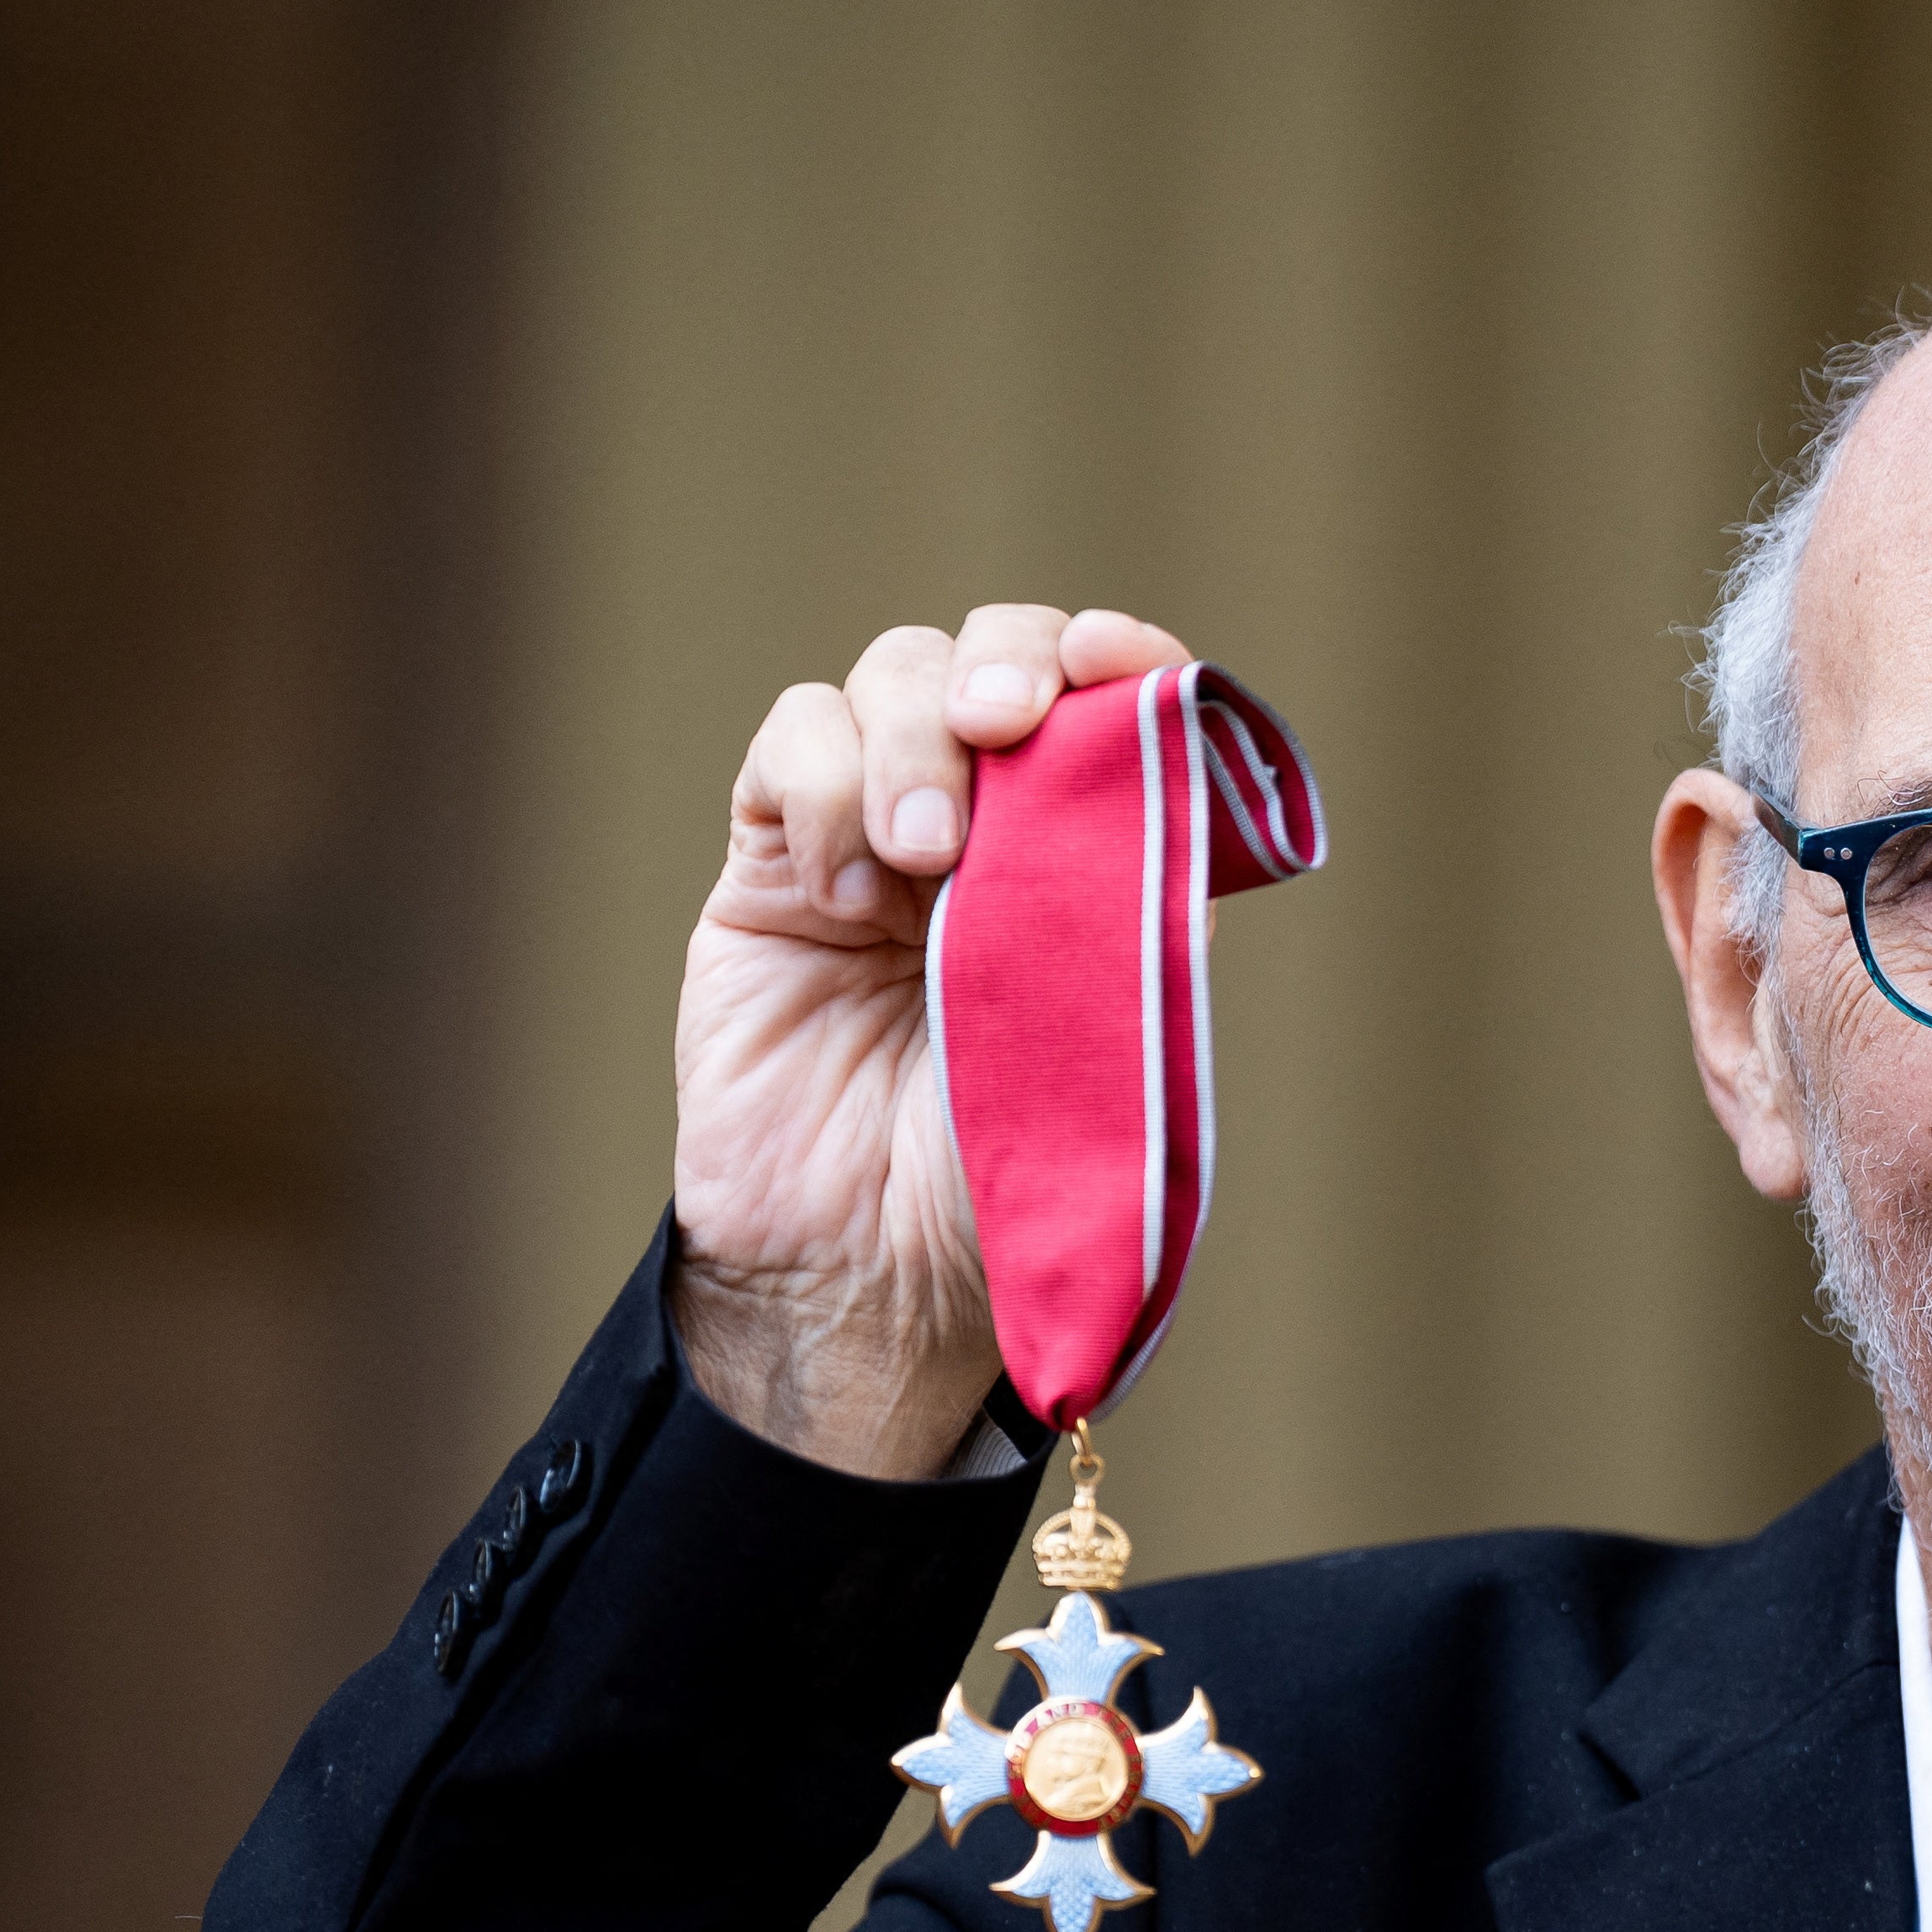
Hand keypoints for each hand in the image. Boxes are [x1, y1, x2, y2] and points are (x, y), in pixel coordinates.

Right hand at [669, 603, 1196, 1476]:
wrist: (864, 1278)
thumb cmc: (1003, 1186)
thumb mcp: (1109, 1050)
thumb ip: (1132, 913)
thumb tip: (1157, 772)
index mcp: (1097, 867)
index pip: (1114, 704)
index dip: (1117, 654)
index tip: (1111, 663)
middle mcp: (994, 833)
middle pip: (999, 655)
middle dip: (1004, 663)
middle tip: (999, 728)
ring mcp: (878, 835)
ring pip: (894, 676)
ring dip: (910, 739)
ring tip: (922, 861)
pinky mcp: (774, 863)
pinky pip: (791, 742)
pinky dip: (821, 783)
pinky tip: (848, 891)